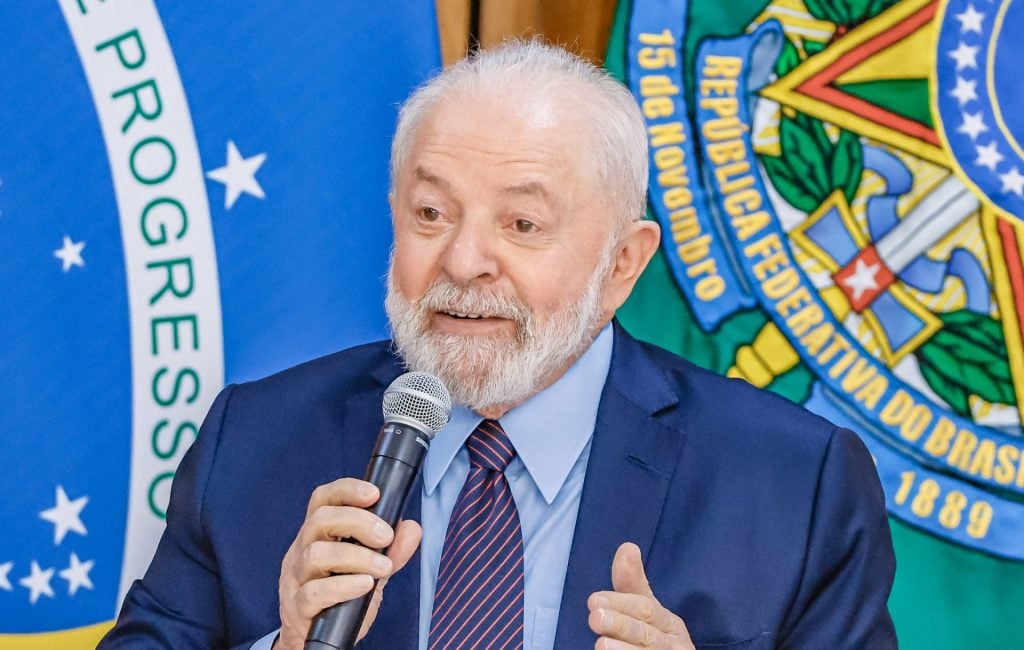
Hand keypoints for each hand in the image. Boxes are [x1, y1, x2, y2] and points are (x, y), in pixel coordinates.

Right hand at [275, 478, 421, 649]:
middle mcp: (301, 550)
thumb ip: (392, 551)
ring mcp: (295, 578)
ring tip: (383, 567)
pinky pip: (314, 592)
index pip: (323, 499)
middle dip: (358, 521)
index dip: (346, 490)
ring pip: (316, 554)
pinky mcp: (297, 607)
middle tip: (385, 536)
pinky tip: (365, 585)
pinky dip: (343, 586)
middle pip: (321, 519)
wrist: (315, 639)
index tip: (375, 493)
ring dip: (356, 556)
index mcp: (318, 534)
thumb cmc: (340, 597)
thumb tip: (412, 528)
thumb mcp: (370, 570)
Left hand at [587, 543, 693, 649]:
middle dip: (621, 625)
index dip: (622, 603)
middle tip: (595, 617)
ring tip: (601, 645)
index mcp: (670, 625)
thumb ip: (633, 585)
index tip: (594, 600)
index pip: (646, 609)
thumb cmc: (656, 642)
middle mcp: (673, 645)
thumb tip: (628, 547)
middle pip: (646, 634)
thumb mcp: (646, 613)